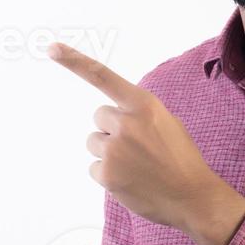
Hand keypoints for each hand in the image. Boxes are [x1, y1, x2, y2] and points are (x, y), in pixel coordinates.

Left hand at [48, 41, 244, 244]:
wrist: (192, 196)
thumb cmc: (181, 158)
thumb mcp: (166, 122)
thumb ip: (139, 112)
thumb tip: (114, 115)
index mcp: (143, 105)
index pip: (102, 76)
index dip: (74, 61)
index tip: (52, 48)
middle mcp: (125, 123)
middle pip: (99, 117)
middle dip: (112, 129)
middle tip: (137, 146)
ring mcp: (114, 149)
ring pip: (95, 142)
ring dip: (109, 152)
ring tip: (136, 165)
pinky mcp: (106, 174)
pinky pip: (95, 168)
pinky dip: (109, 174)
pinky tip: (130, 180)